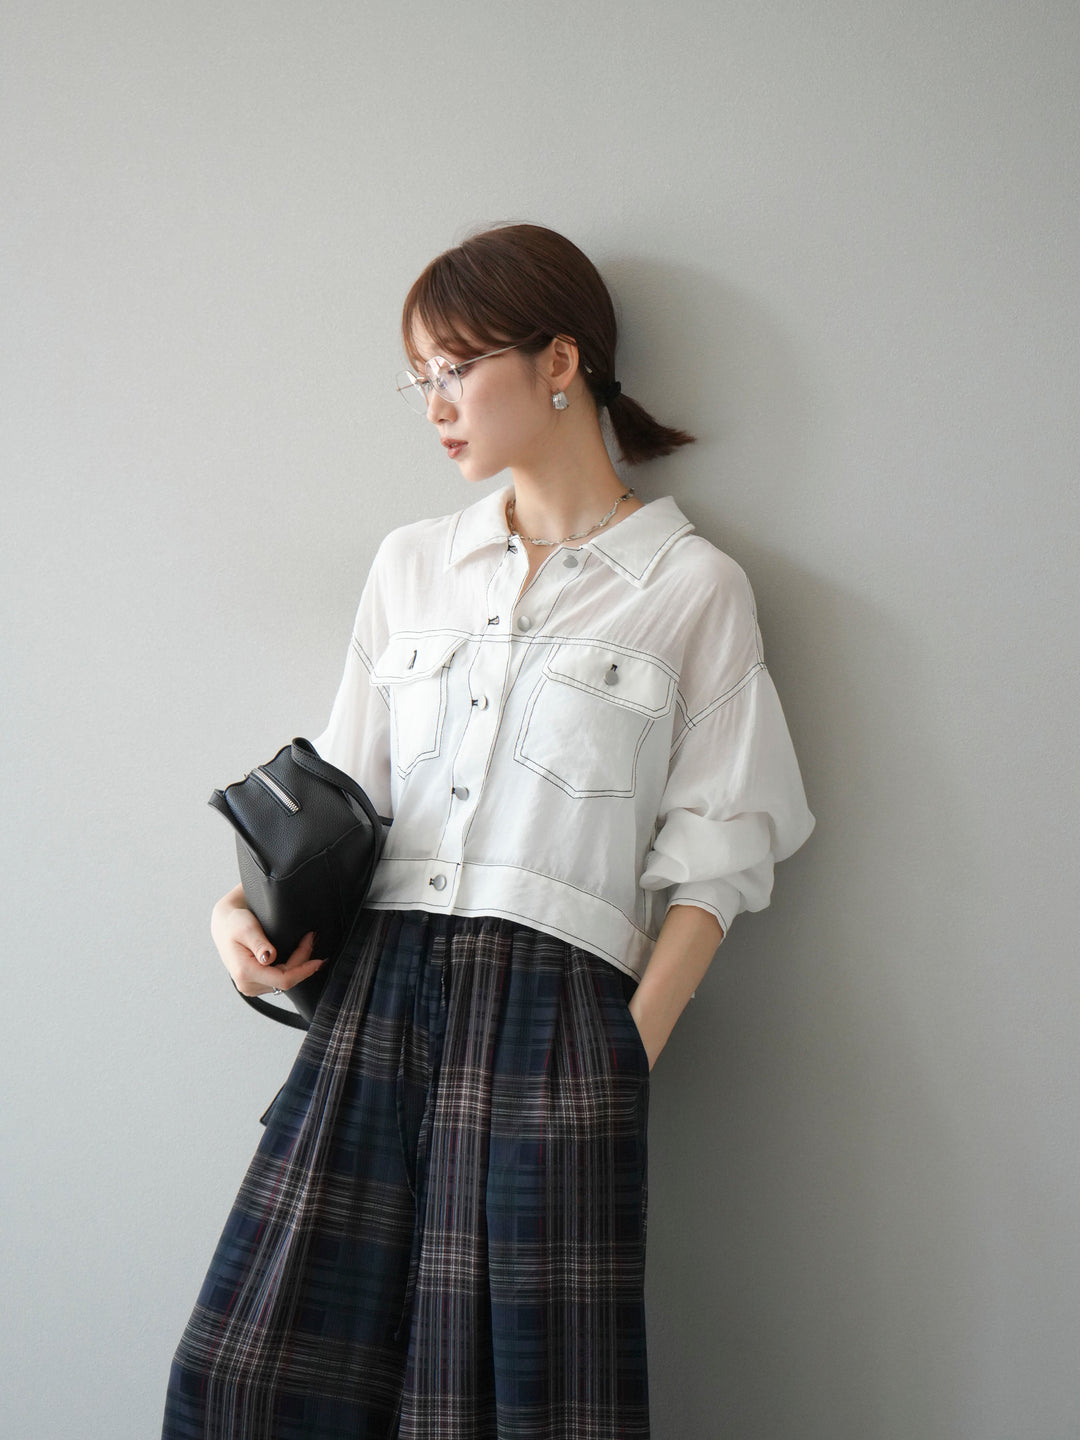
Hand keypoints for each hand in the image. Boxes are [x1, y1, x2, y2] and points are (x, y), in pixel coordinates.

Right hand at [210, 885, 325, 997]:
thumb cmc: (234, 923)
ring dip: (298, 966)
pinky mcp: (255, 983)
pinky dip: (290, 969)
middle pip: (286, 981)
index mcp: (245, 973)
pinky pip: (279, 980)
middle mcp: (247, 984)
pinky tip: (298, 956)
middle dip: (303, 962)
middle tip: (312, 938)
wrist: (224, 924)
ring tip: (307, 944)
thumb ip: (259, 943)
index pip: (283, 979)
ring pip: (284, 982)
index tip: (318, 959)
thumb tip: (269, 957)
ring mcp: (251, 986)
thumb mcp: (247, 928)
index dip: (304, 971)